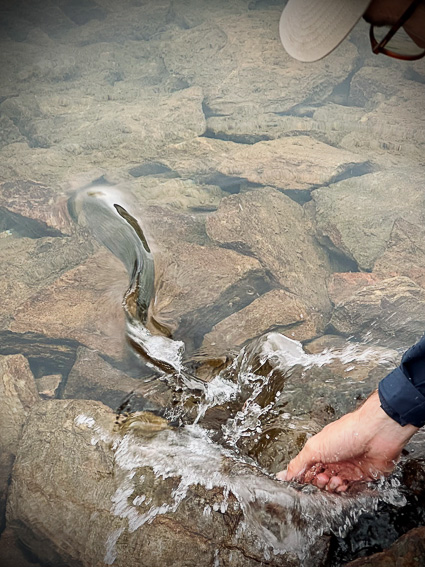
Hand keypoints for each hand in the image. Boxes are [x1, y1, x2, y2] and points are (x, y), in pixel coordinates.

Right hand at [276, 391, 417, 492]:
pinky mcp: (363, 477)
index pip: (307, 469)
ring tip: (334, 479)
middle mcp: (333, 459)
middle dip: (318, 483)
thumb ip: (299, 463)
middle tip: (321, 477)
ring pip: (334, 487)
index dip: (304, 477)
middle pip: (320, 480)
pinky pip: (350, 490)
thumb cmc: (347, 433)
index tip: (301, 483)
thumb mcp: (315, 447)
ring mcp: (348, 468)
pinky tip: (344, 483)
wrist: (377, 434)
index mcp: (321, 450)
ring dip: (331, 487)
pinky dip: (345, 490)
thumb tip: (284, 475)